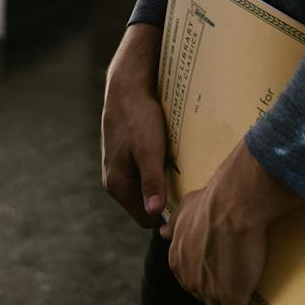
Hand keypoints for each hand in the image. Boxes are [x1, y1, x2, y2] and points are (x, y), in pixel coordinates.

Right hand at [100, 24, 168, 228]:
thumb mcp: (149, 150)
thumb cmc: (139, 117)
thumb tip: (153, 212)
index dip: (166, 217)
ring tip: (181, 172)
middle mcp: (114, 180)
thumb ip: (151, 182)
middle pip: (145, 205)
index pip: (145, 219)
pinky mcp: (126, 156)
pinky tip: (170, 158)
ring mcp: (119, 168)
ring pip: (146, 188)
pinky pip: (144, 173)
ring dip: (163, 184)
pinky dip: (158, 170)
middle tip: (189, 188)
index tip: (188, 207)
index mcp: (117, 185)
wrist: (127, 86)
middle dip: (166, 200)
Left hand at [161, 143, 298, 304]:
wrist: (233, 205)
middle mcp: (189, 279)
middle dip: (217, 291)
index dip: (205, 277)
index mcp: (177, 260)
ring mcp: (209, 291)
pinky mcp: (231, 299)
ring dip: (229, 304)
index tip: (218, 271)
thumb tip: (164, 231)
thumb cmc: (211, 203)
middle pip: (203, 297)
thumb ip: (174, 225)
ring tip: (242, 293)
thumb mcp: (184, 209)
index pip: (189, 280)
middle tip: (232, 278)